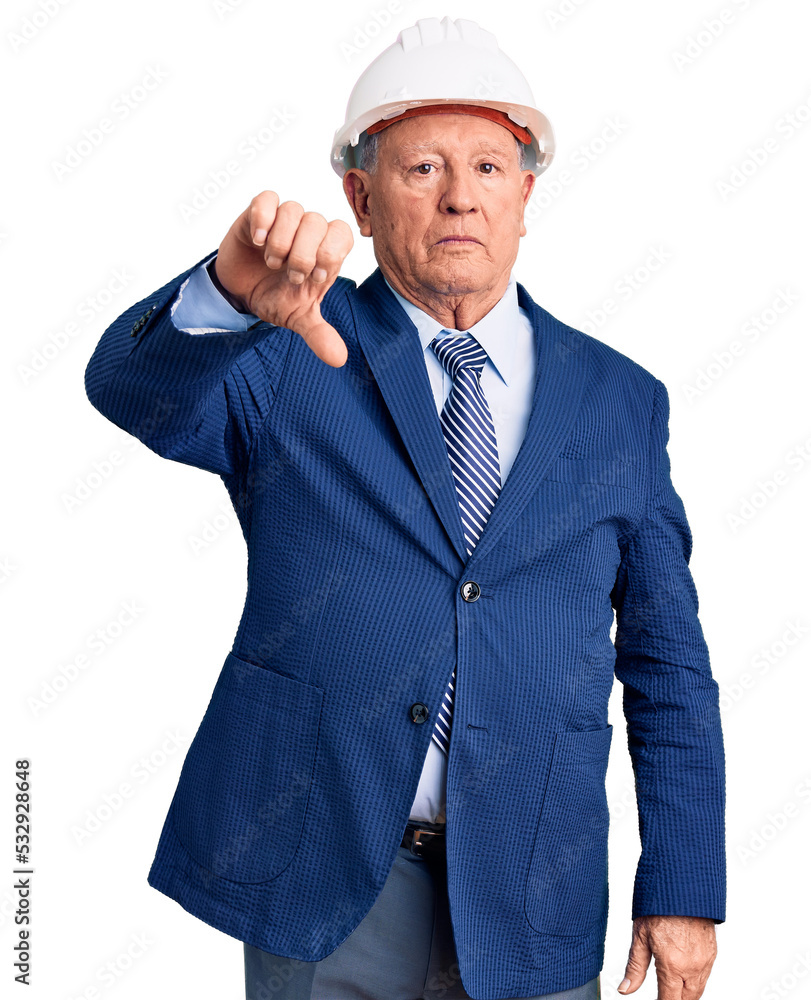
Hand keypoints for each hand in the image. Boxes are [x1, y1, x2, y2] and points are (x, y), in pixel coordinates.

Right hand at [213, 190, 353, 366]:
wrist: (240, 291)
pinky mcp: (257, 213)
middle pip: (317, 222)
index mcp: (324, 252)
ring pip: (293, 210)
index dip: (330, 254)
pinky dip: (263, 218)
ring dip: (282, 241)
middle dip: (303, 253)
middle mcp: (307, 232)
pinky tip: (256, 240)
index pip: (342, 234)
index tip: (314, 279)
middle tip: (291, 275)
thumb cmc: (276, 297)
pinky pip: (266, 198)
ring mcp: (283, 220)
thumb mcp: (297, 318)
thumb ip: (318, 334)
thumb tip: (339, 359)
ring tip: (271, 262)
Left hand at [618, 915, 717, 998]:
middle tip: (664, 996)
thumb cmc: (660, 905)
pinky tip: (685, 976)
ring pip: (698, 990)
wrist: (683, 885)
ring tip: (673, 990)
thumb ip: (635, 967)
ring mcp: (705, 961)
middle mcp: (692, 966)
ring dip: (686, 994)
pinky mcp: (712, 953)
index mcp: (672, 964)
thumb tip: (625, 988)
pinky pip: (706, 976)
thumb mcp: (640, 936)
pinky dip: (696, 981)